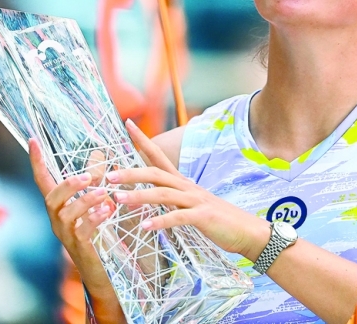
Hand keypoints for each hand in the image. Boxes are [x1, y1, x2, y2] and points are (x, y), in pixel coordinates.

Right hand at [28, 138, 121, 313]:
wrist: (101, 271)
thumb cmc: (96, 232)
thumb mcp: (94, 201)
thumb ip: (94, 178)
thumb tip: (99, 151)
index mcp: (58, 205)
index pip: (43, 180)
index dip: (37, 161)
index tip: (32, 140)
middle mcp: (56, 219)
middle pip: (51, 198)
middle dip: (68, 185)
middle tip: (88, 177)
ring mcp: (65, 234)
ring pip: (66, 214)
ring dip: (85, 200)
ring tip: (104, 193)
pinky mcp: (79, 247)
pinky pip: (82, 231)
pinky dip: (93, 219)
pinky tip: (107, 211)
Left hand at [109, 120, 270, 259]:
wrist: (248, 231)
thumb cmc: (217, 220)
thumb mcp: (191, 204)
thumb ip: (172, 198)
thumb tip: (151, 196)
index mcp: (182, 182)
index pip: (158, 155)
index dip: (142, 140)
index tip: (126, 123)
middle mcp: (187, 187)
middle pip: (155, 173)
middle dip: (131, 173)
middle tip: (108, 176)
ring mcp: (196, 200)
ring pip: (163, 193)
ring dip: (139, 196)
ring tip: (118, 199)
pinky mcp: (203, 217)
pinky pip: (178, 218)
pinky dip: (160, 221)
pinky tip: (145, 226)